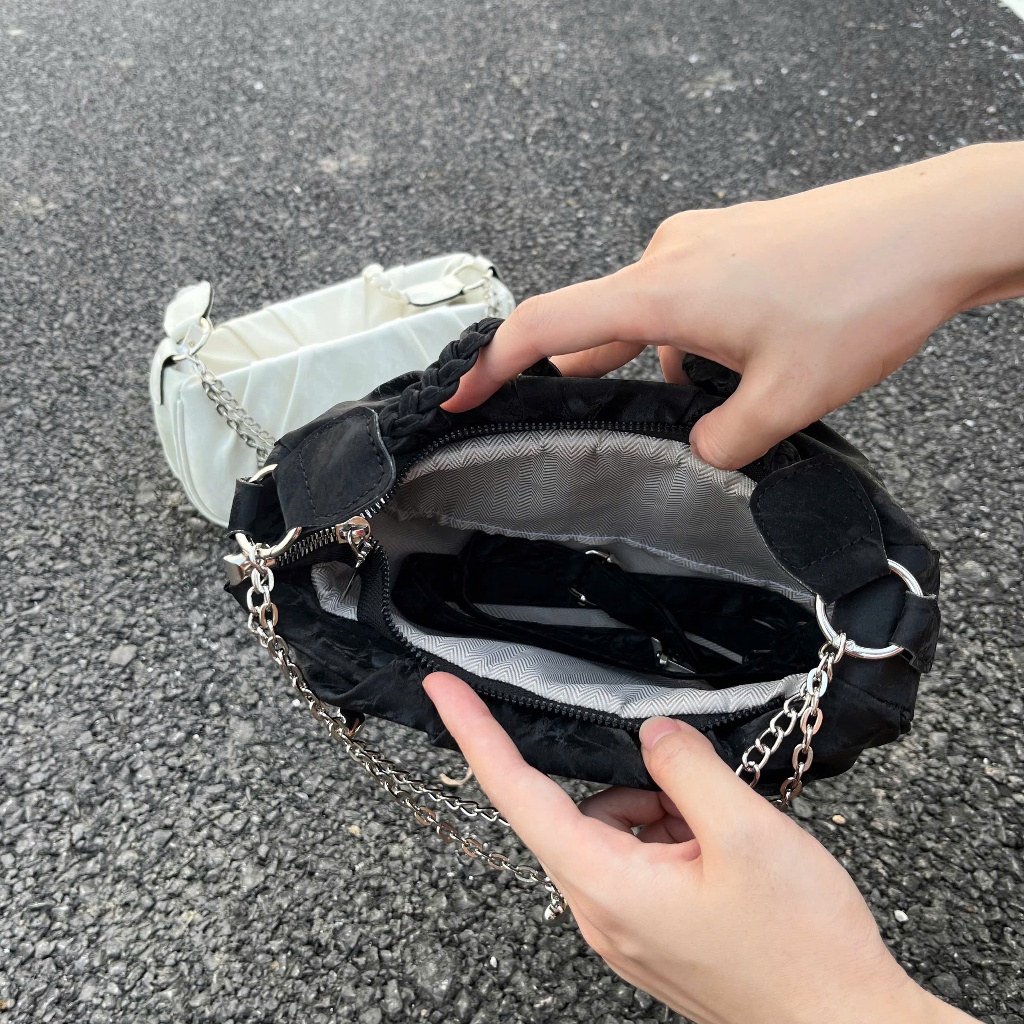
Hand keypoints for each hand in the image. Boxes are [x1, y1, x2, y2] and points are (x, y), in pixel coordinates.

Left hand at [422, 672, 976, 1023]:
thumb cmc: (802, 947)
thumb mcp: (745, 832)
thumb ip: (685, 767)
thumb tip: (650, 734)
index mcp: (606, 887)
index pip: (516, 794)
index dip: (475, 734)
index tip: (444, 689)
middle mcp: (601, 912)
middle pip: (581, 808)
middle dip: (633, 780)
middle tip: (698, 787)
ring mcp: (625, 929)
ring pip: (615, 830)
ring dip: (660, 808)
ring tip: (724, 831)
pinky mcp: (652, 934)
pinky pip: (638, 859)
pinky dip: (672, 836)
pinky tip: (722, 852)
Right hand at [443, 142, 1023, 468]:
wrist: (932, 228)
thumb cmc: (862, 294)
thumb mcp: (787, 399)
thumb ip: (724, 444)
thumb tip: (700, 453)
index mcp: (662, 293)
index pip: (546, 327)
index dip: (491, 366)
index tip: (460, 396)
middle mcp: (669, 257)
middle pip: (594, 328)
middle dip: (594, 383)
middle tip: (604, 429)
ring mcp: (700, 244)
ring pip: (647, 317)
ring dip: (663, 365)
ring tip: (724, 399)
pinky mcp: (731, 241)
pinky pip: (685, 297)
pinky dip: (694, 338)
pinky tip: (745, 365)